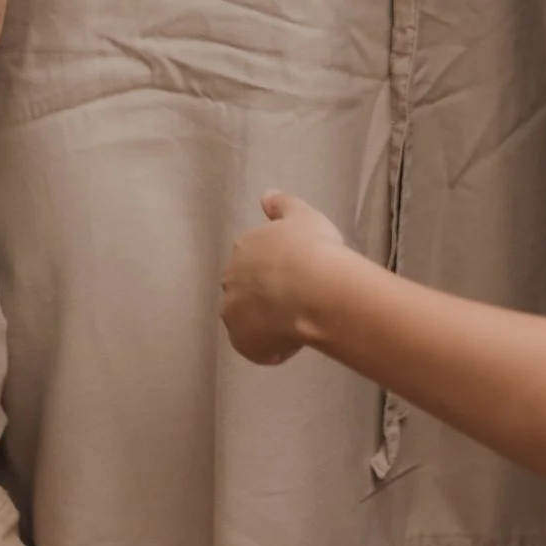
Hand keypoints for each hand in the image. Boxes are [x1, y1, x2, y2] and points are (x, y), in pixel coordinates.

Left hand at [221, 193, 352, 364]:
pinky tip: (297, 341)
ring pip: (249, 322)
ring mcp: (233, 314)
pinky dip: (274, 349)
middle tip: (298, 301)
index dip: (276, 272)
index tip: (296, 276)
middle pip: (245, 293)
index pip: (253, 263)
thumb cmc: (312, 248)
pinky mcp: (243, 343)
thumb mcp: (302, 215)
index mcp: (243, 248)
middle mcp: (230, 280)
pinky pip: (258, 349)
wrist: (315, 288)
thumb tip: (266, 196)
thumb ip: (281, 205)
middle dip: (266, 298)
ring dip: (268, 324)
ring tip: (298, 323)